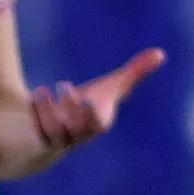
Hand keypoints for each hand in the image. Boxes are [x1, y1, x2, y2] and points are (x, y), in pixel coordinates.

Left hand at [27, 48, 164, 152]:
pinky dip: (33, 115)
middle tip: (65, 84)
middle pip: (77, 129)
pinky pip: (33, 133)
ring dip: (48, 111)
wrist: (45, 137)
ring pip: (53, 133)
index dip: (93, 113)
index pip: (98, 124)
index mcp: (95, 124)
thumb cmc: (81, 108)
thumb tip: (161, 53)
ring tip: (43, 90)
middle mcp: (77, 136)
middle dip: (71, 107)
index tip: (88, 98)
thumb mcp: (107, 89)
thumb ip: (133, 73)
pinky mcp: (34, 141)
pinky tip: (32, 97)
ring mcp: (55, 141)